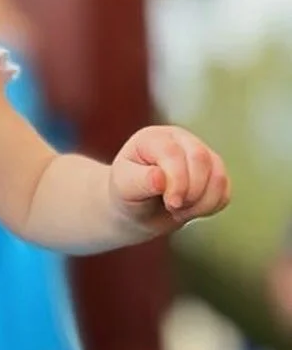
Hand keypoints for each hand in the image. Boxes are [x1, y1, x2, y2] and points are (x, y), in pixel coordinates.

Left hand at [109, 125, 229, 237]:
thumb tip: (160, 178)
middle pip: (200, 158)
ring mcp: (199, 153)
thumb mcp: (124, 188)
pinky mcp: (213, 172)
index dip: (177, 181)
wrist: (136, 210)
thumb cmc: (126, 195)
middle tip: (173, 207)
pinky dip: (211, 206)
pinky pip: (225, 190)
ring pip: (218, 175)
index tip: (171, 204)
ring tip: (179, 210)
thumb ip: (140, 182)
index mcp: (153, 138)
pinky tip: (191, 211)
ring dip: (202, 202)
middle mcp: (179, 139)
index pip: (173, 153)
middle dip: (191, 191)